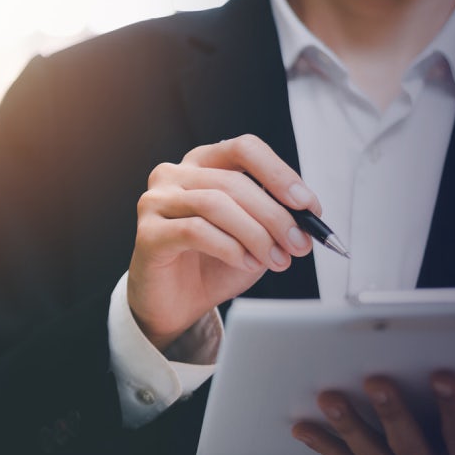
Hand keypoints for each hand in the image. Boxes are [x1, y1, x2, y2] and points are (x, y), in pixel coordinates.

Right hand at [128, 134, 320, 350]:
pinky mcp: (147, 233)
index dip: (280, 173)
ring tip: (276, 259)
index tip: (308, 205)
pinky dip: (229, 248)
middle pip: (234, 181)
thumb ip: (275, 220)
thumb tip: (307, 217)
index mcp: (203, 164)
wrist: (177, 304)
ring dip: (256, 234)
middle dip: (275, 215)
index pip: (244, 149)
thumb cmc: (213, 265)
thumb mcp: (255, 237)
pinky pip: (194, 231)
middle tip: (298, 244)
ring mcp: (156, 201)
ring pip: (216, 204)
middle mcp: (175, 174)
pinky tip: (246, 262)